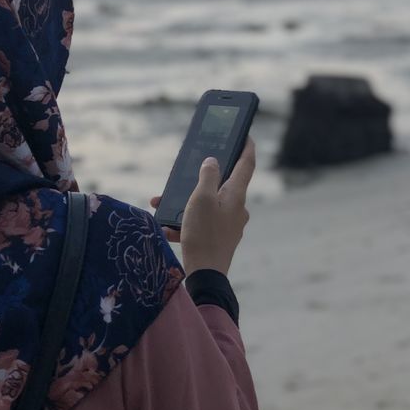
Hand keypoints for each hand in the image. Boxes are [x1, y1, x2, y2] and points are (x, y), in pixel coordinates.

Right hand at [149, 135, 255, 275]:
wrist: (205, 275)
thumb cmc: (204, 233)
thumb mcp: (201, 199)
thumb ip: (207, 176)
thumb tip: (213, 161)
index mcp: (236, 195)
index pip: (246, 164)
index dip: (246, 146)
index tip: (246, 134)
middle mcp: (237, 208)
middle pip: (223, 184)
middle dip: (200, 178)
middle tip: (185, 174)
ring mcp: (230, 224)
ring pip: (208, 204)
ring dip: (186, 202)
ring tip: (163, 204)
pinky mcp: (220, 238)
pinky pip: (203, 221)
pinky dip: (187, 220)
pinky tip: (168, 227)